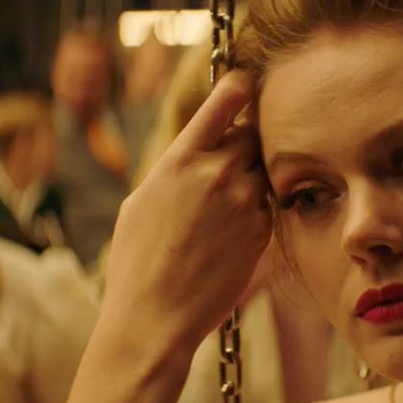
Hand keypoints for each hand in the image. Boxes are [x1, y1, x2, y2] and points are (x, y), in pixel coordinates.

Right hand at [103, 71, 271, 348]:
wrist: (155, 317)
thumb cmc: (136, 262)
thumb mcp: (141, 202)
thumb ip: (174, 170)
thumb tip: (194, 154)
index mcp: (180, 159)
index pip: (225, 101)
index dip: (240, 88)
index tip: (245, 84)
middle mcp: (216, 174)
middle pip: (251, 133)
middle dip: (244, 141)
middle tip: (230, 160)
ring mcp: (243, 202)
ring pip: (261, 171)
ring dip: (249, 179)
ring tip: (221, 209)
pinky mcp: (261, 232)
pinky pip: (266, 206)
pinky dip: (253, 213)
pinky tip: (226, 237)